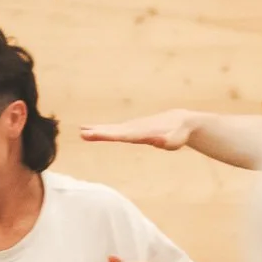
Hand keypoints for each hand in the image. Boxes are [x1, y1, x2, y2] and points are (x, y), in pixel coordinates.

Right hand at [79, 110, 194, 150]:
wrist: (180, 121)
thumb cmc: (178, 134)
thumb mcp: (175, 140)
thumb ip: (166, 141)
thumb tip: (161, 141)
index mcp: (141, 133)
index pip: (121, 135)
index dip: (107, 135)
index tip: (94, 134)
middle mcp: (133, 128)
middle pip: (113, 131)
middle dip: (98, 132)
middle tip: (82, 133)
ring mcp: (131, 127)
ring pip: (111, 129)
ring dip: (96, 130)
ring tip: (81, 130)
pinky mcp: (130, 128)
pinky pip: (113, 129)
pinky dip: (101, 129)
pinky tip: (90, 129)